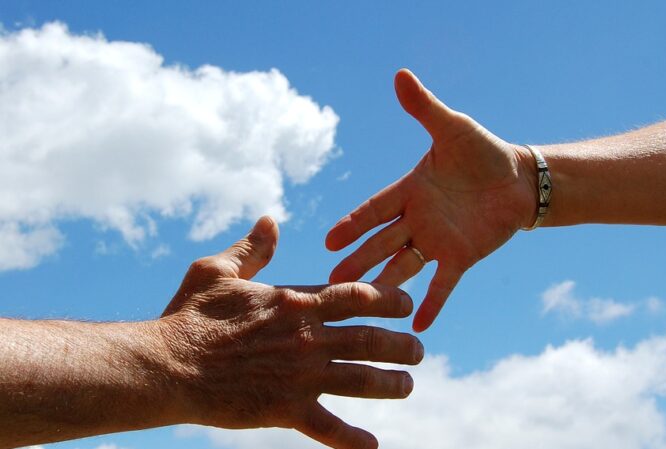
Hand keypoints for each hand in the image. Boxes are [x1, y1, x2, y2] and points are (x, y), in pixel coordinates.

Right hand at [159, 216, 422, 448]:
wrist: (167, 366)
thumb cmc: (188, 316)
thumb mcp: (217, 270)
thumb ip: (251, 248)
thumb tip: (270, 221)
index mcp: (294, 303)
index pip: (356, 297)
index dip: (388, 300)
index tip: (406, 304)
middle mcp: (306, 338)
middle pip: (369, 339)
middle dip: (401, 344)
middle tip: (418, 350)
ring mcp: (299, 375)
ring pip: (360, 380)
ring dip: (390, 383)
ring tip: (408, 385)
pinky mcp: (285, 409)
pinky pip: (328, 427)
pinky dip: (352, 439)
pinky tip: (373, 445)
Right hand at [325, 69, 537, 331]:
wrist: (520, 179)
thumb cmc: (483, 152)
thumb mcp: (453, 127)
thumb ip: (425, 109)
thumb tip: (400, 74)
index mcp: (409, 190)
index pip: (374, 209)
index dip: (353, 224)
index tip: (329, 240)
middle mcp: (416, 219)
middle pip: (380, 243)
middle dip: (357, 261)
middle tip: (331, 282)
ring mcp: (436, 241)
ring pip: (403, 266)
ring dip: (383, 285)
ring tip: (362, 306)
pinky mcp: (460, 256)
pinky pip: (443, 282)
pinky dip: (432, 302)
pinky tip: (418, 325)